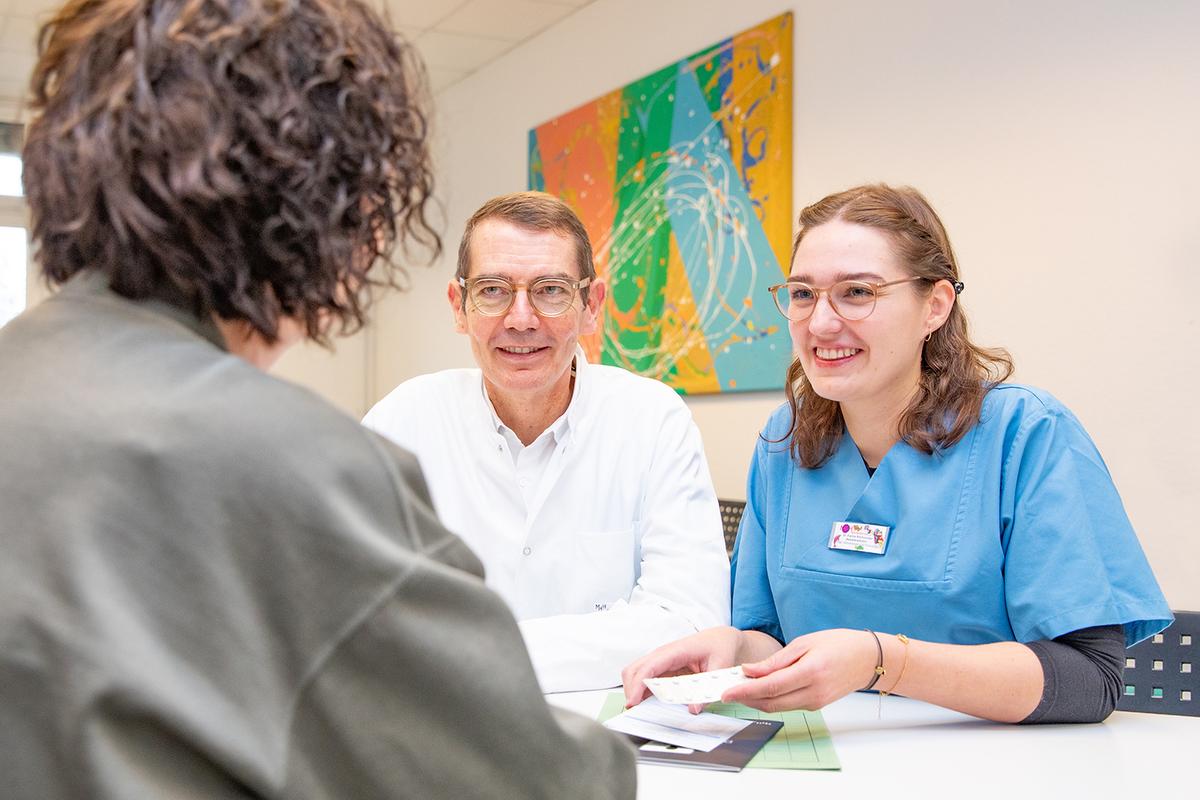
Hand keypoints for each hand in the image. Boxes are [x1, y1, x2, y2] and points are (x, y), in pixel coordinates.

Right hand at [621, 626, 746, 709]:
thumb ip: (708, 688)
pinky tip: (648, 703)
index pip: (649, 667)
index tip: (633, 702)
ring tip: (639, 709)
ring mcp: (661, 661)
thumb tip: (694, 709)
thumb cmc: (720, 646)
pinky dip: (642, 692)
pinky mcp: (663, 669)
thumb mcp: (721, 665)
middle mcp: (663, 655)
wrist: (721, 639)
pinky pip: (646, 679)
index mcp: (675, 651)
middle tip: (634, 710)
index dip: (637, 684)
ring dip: (634, 691)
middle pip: (635, 669)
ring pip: (636, 674)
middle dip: (630, 689)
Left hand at [720, 628, 877, 712]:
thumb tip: (750, 671)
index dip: (745, 691)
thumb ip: (776, 660)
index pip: (771, 686)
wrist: (867, 659)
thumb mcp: (805, 643)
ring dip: (756, 700)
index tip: (726, 692)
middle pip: (771, 702)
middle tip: (725, 690)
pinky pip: (788, 705)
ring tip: (737, 687)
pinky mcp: (817, 706)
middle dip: (745, 698)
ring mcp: (816, 702)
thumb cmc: (838, 644)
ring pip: (778, 707)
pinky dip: (771, 699)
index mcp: (811, 672)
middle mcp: (814, 692)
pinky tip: (759, 689)